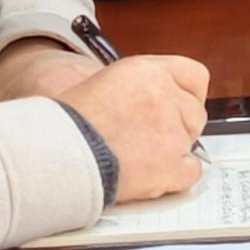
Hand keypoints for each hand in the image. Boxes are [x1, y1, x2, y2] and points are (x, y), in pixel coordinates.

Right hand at [55, 54, 210, 202]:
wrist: (54, 156)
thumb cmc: (67, 125)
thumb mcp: (102, 86)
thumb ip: (137, 89)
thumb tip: (153, 106)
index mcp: (145, 70)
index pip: (194, 76)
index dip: (188, 96)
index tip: (180, 108)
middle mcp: (163, 95)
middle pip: (195, 113)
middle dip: (179, 128)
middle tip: (151, 141)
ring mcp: (170, 130)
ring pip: (191, 143)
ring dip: (172, 153)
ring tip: (139, 160)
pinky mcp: (170, 163)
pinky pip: (191, 171)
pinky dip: (175, 178)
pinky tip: (151, 177)